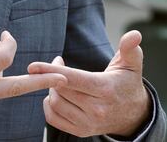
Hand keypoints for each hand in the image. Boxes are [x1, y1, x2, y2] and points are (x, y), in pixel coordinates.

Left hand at [27, 30, 151, 137]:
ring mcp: (88, 123)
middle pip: (60, 90)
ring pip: (55, 103)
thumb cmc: (127, 84)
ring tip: (59, 79)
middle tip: (58, 63)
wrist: (134, 115)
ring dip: (51, 89)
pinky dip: (49, 105)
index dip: (50, 71)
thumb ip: (130, 48)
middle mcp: (97, 109)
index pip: (72, 79)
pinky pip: (53, 118)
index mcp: (105, 89)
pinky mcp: (81, 132)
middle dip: (52, 74)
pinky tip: (55, 95)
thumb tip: (134, 34)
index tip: (32, 66)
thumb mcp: (132, 65)